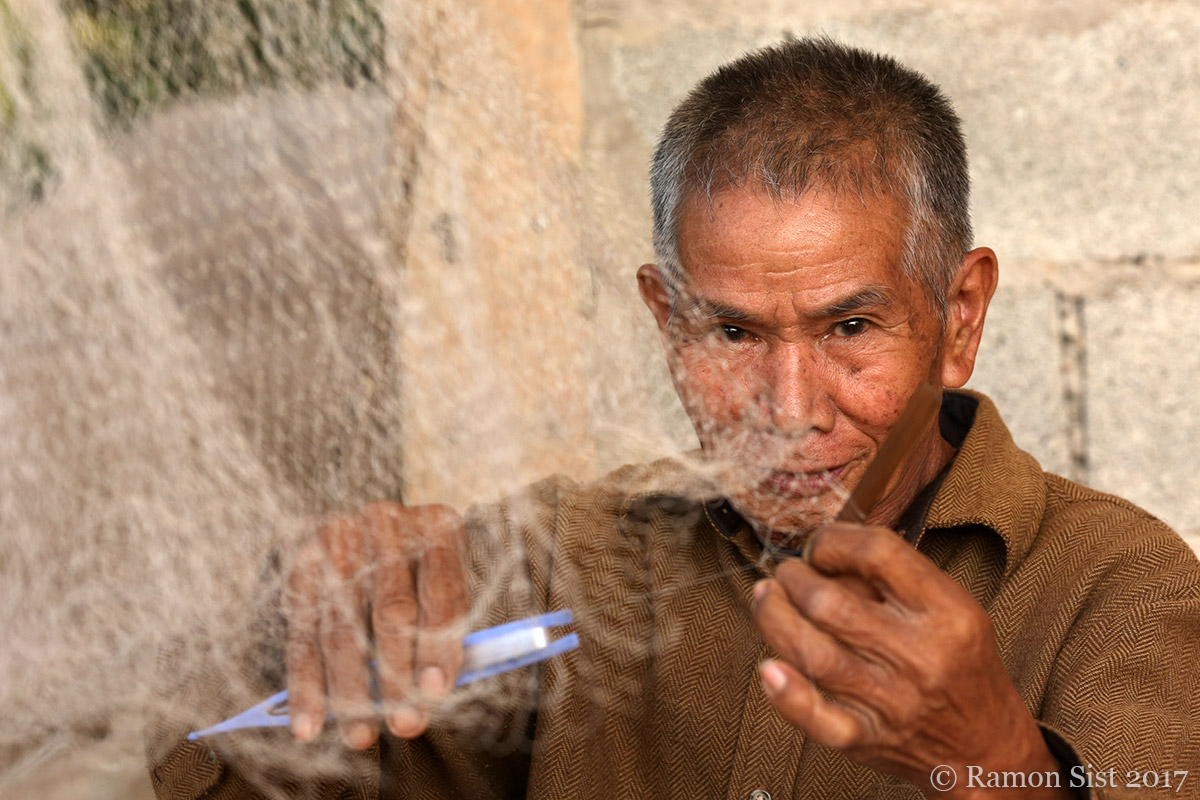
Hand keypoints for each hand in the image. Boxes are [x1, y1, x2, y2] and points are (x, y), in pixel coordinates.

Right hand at [283, 502, 467, 748]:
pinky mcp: (303, 564)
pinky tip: (310, 723)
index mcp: (439, 527)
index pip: (442, 590)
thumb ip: (447, 630)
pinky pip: (303, 635)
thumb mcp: (446, 585)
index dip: (439, 644)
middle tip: (404, 725)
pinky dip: (306, 686)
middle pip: (391, 610)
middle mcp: (388, 526)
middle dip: (396, 676)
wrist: (367, 529)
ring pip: (343, 629)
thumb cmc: (421, 571)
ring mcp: (341, 541)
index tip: (436, 692)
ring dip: (350, 692)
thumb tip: (433, 694)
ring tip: (361, 737)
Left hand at [751, 523, 1068, 797]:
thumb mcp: (952, 607)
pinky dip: (787, 694)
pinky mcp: (868, 739)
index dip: (833, 541)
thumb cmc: (960, 664)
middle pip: (832, 604)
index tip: (819, 546)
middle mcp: (919, 656)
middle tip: (787, 573)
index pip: (878, 554)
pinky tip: (769, 668)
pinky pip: (817, 718)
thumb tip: (824, 554)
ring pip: (813, 654)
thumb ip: (895, 578)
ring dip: (775, 618)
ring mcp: (891, 702)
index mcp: (946, 612)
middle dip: (794, 579)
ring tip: (766, 597)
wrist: (986, 748)